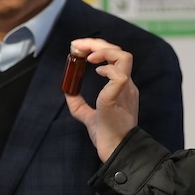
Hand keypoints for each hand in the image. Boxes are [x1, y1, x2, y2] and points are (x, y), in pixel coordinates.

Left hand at [65, 37, 138, 161]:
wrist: (114, 150)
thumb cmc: (106, 136)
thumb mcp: (88, 116)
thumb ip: (79, 104)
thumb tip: (67, 91)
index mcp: (122, 88)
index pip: (114, 58)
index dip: (98, 49)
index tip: (79, 49)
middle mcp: (126, 85)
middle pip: (118, 52)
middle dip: (97, 44)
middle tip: (78, 46)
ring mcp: (125, 89)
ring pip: (123, 56)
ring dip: (103, 51)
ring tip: (88, 56)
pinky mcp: (120, 95)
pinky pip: (119, 74)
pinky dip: (106, 69)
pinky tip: (96, 73)